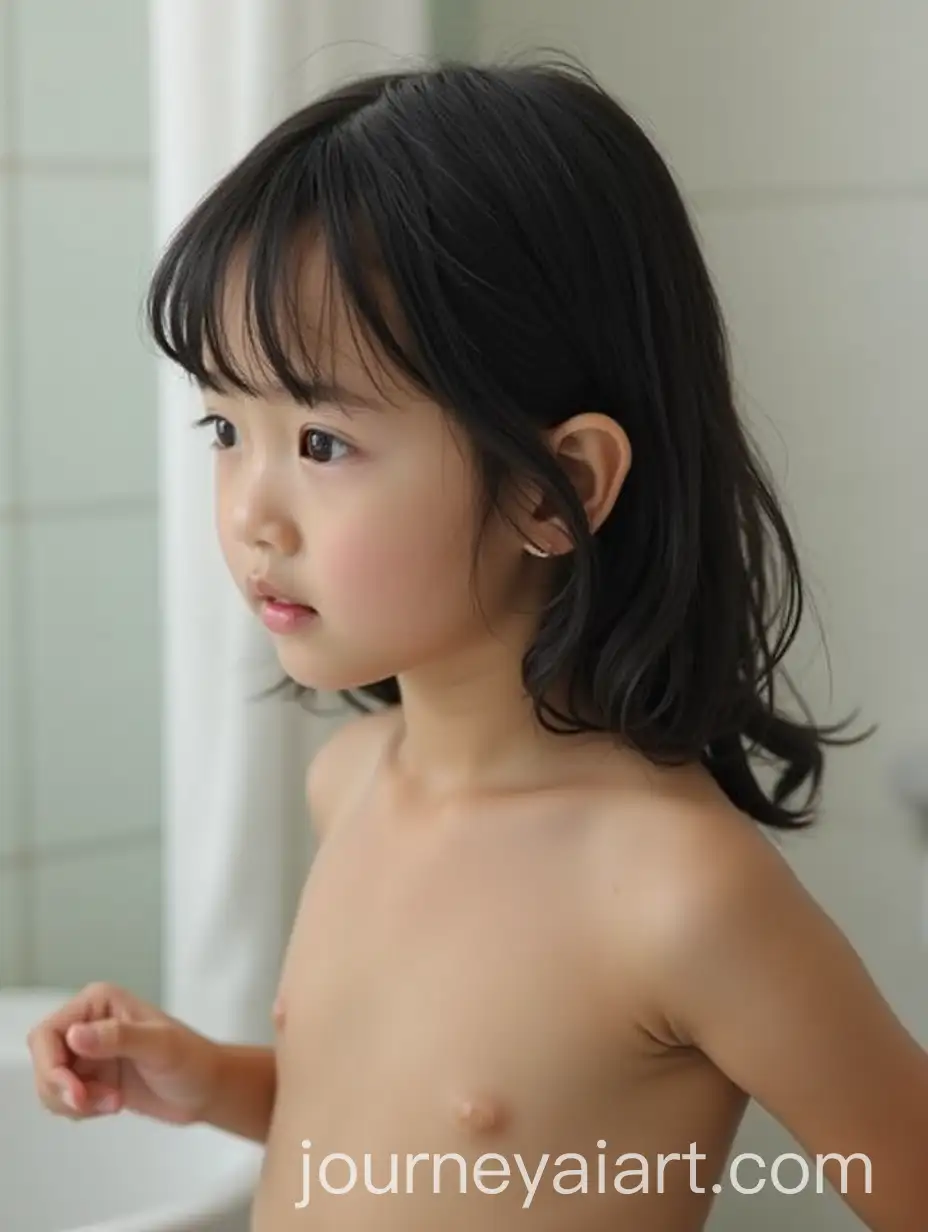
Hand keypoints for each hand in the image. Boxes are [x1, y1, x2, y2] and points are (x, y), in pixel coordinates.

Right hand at [27, 981, 221, 1124]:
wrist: (206, 1088)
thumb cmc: (191, 1060)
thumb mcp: (159, 1046)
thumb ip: (118, 1038)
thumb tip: (74, 1035)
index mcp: (98, 1002)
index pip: (47, 1034)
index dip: (50, 1066)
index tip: (74, 1093)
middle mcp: (88, 1023)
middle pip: (44, 1060)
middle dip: (59, 1089)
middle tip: (90, 1105)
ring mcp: (88, 1053)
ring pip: (50, 1084)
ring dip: (74, 1103)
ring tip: (113, 1102)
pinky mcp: (92, 1078)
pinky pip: (63, 1099)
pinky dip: (80, 1111)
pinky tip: (112, 1105)